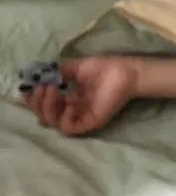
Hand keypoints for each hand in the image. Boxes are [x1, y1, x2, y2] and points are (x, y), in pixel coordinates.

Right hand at [23, 57, 137, 135]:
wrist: (125, 71)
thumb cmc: (105, 68)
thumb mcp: (77, 67)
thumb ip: (59, 73)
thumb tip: (41, 75)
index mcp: (70, 99)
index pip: (45, 106)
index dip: (34, 100)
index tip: (29, 88)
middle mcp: (73, 110)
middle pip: (45, 117)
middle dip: (37, 103)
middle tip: (42, 88)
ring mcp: (81, 117)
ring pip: (53, 123)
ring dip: (47, 107)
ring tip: (52, 90)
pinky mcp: (91, 122)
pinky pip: (69, 128)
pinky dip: (63, 117)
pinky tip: (67, 102)